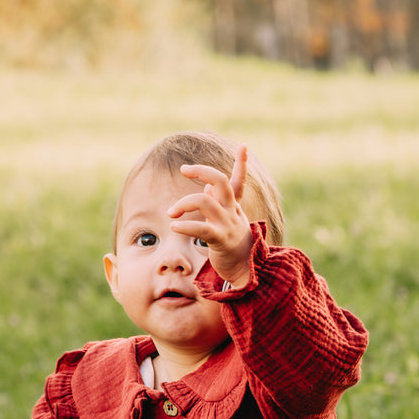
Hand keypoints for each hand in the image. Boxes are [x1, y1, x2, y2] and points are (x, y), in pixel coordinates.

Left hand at [167, 145, 253, 287]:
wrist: (247, 272)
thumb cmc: (234, 247)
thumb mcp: (228, 222)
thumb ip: (217, 204)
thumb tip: (205, 187)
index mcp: (233, 206)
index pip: (238, 181)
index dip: (242, 164)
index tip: (243, 146)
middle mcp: (232, 211)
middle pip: (220, 180)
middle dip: (201, 170)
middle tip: (184, 169)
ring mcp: (227, 224)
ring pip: (204, 201)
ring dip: (183, 203)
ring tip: (171, 214)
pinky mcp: (221, 240)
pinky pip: (201, 228)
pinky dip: (186, 226)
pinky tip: (174, 227)